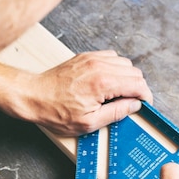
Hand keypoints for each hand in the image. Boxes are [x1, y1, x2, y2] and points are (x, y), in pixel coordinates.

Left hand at [10, 50, 152, 135]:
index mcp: (103, 83)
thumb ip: (116, 113)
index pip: (138, 84)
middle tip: (130, 102)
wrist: (33, 95)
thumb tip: (134, 106)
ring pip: (125, 63)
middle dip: (137, 88)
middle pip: (134, 72)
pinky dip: (115, 68)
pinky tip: (108, 82)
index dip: (145, 96)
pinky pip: (111, 57)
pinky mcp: (86, 56)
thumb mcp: (88, 122)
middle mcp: (100, 66)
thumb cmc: (55, 111)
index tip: (144, 105)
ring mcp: (92, 59)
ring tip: (118, 93)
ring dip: (127, 78)